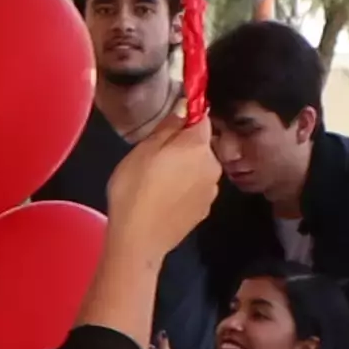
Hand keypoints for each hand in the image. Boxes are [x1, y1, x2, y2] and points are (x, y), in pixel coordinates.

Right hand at [102, 115, 221, 248]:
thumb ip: (168, 127)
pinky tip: (164, 198)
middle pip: (201, 145)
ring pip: (199, 168)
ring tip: (157, 180)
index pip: (202, 118)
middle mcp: (213, 166)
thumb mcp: (144, 150)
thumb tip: (184, 108)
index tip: (171, 120)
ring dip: (184, 168)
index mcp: (199, 147)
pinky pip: (195, 189)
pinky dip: (184, 188)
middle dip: (183, 146)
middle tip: (154, 156)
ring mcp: (211, 192)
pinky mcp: (204, 211)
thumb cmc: (135, 189)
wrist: (139, 240)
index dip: (188, 114)